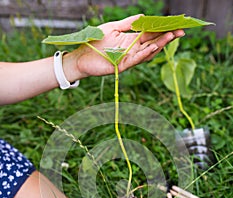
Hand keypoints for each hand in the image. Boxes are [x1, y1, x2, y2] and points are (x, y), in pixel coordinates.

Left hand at [63, 14, 184, 80]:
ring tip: (170, 37)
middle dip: (167, 37)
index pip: (151, 34)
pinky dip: (145, 53)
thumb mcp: (113, 27)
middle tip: (180, 31)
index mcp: (132, 39)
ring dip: (159, 44)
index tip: (176, 25)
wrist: (82, 56)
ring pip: (147, 52)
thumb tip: (143, 16)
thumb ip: (128, 24)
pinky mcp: (122, 65)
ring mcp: (129, 58)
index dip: (163, 30)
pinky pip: (136, 59)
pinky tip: (153, 47)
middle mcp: (133, 49)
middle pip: (153, 42)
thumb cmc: (96, 41)